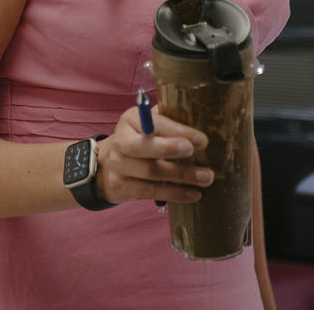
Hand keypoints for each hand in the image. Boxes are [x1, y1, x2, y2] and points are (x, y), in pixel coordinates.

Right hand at [94, 106, 213, 205]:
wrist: (106, 165)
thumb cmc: (139, 140)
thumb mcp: (148, 124)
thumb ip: (168, 119)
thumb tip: (202, 119)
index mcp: (131, 119)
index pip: (154, 123)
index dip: (178, 131)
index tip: (202, 139)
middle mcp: (121, 141)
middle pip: (144, 147)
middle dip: (170, 149)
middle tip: (194, 152)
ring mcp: (119, 166)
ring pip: (151, 172)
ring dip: (181, 175)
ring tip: (206, 177)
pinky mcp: (122, 187)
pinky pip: (151, 192)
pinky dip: (175, 194)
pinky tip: (194, 194)